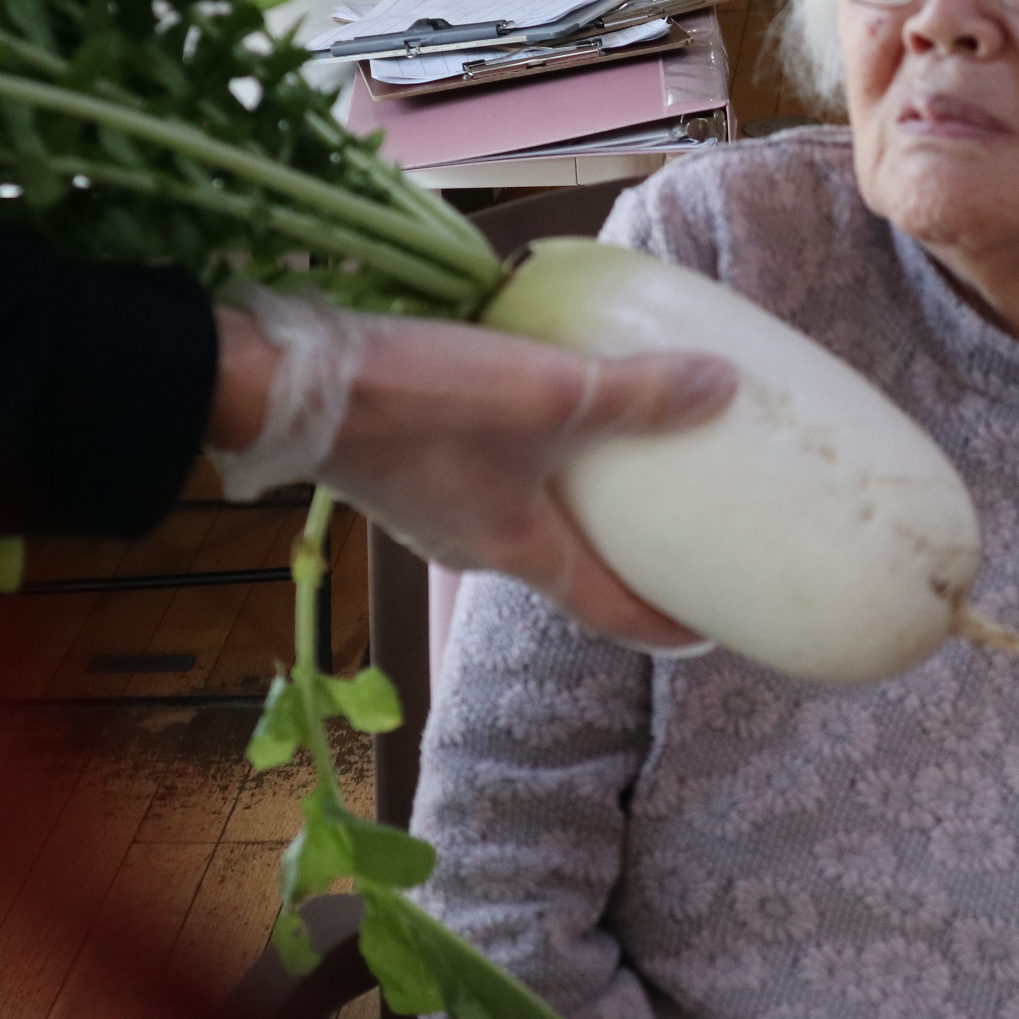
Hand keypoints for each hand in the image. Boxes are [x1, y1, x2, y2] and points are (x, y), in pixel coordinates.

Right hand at [211, 307, 733, 650]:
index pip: (608, 609)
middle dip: (616, 558)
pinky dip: (525, 467)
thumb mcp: (550, 393)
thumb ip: (638, 394)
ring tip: (610, 471)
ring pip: (521, 521)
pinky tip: (531, 420)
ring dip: (567, 509)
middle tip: (671, 536)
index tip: (707, 633)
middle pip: (564, 566)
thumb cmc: (426, 405)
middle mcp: (475, 545)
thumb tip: (724, 384)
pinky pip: (483, 483)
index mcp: (519, 551)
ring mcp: (432, 512)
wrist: (294, 387)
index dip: (663, 625)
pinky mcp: (403, 471)